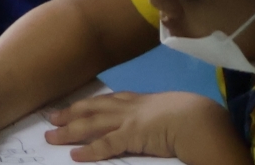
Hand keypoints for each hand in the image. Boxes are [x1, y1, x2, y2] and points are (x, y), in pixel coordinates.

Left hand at [41, 89, 228, 161]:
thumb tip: (155, 129)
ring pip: (91, 124)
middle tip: (51, 116)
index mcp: (143, 100)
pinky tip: (74, 155)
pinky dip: (89, 150)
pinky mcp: (132, 136)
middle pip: (92, 108)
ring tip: (50, 136)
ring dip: (68, 130)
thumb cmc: (196, 118)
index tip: (76, 105)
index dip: (91, 103)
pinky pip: (105, 144)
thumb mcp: (175, 113)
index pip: (110, 100)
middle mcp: (131, 107)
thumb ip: (160, 118)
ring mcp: (129, 120)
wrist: (203, 120)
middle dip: (71, 112)